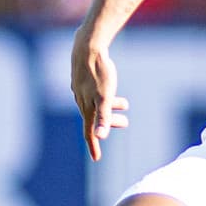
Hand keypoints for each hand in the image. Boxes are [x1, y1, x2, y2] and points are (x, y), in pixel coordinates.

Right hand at [70, 30, 127, 160]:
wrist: (87, 46)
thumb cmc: (98, 72)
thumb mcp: (104, 96)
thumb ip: (103, 117)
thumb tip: (101, 136)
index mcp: (86, 107)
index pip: (89, 132)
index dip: (94, 145)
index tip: (96, 158)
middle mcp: (80, 100)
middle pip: (94, 117)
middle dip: (109, 123)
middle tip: (125, 122)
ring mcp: (80, 89)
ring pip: (94, 104)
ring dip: (109, 108)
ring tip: (124, 104)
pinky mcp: (81, 78)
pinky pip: (91, 93)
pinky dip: (102, 97)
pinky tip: (106, 89)